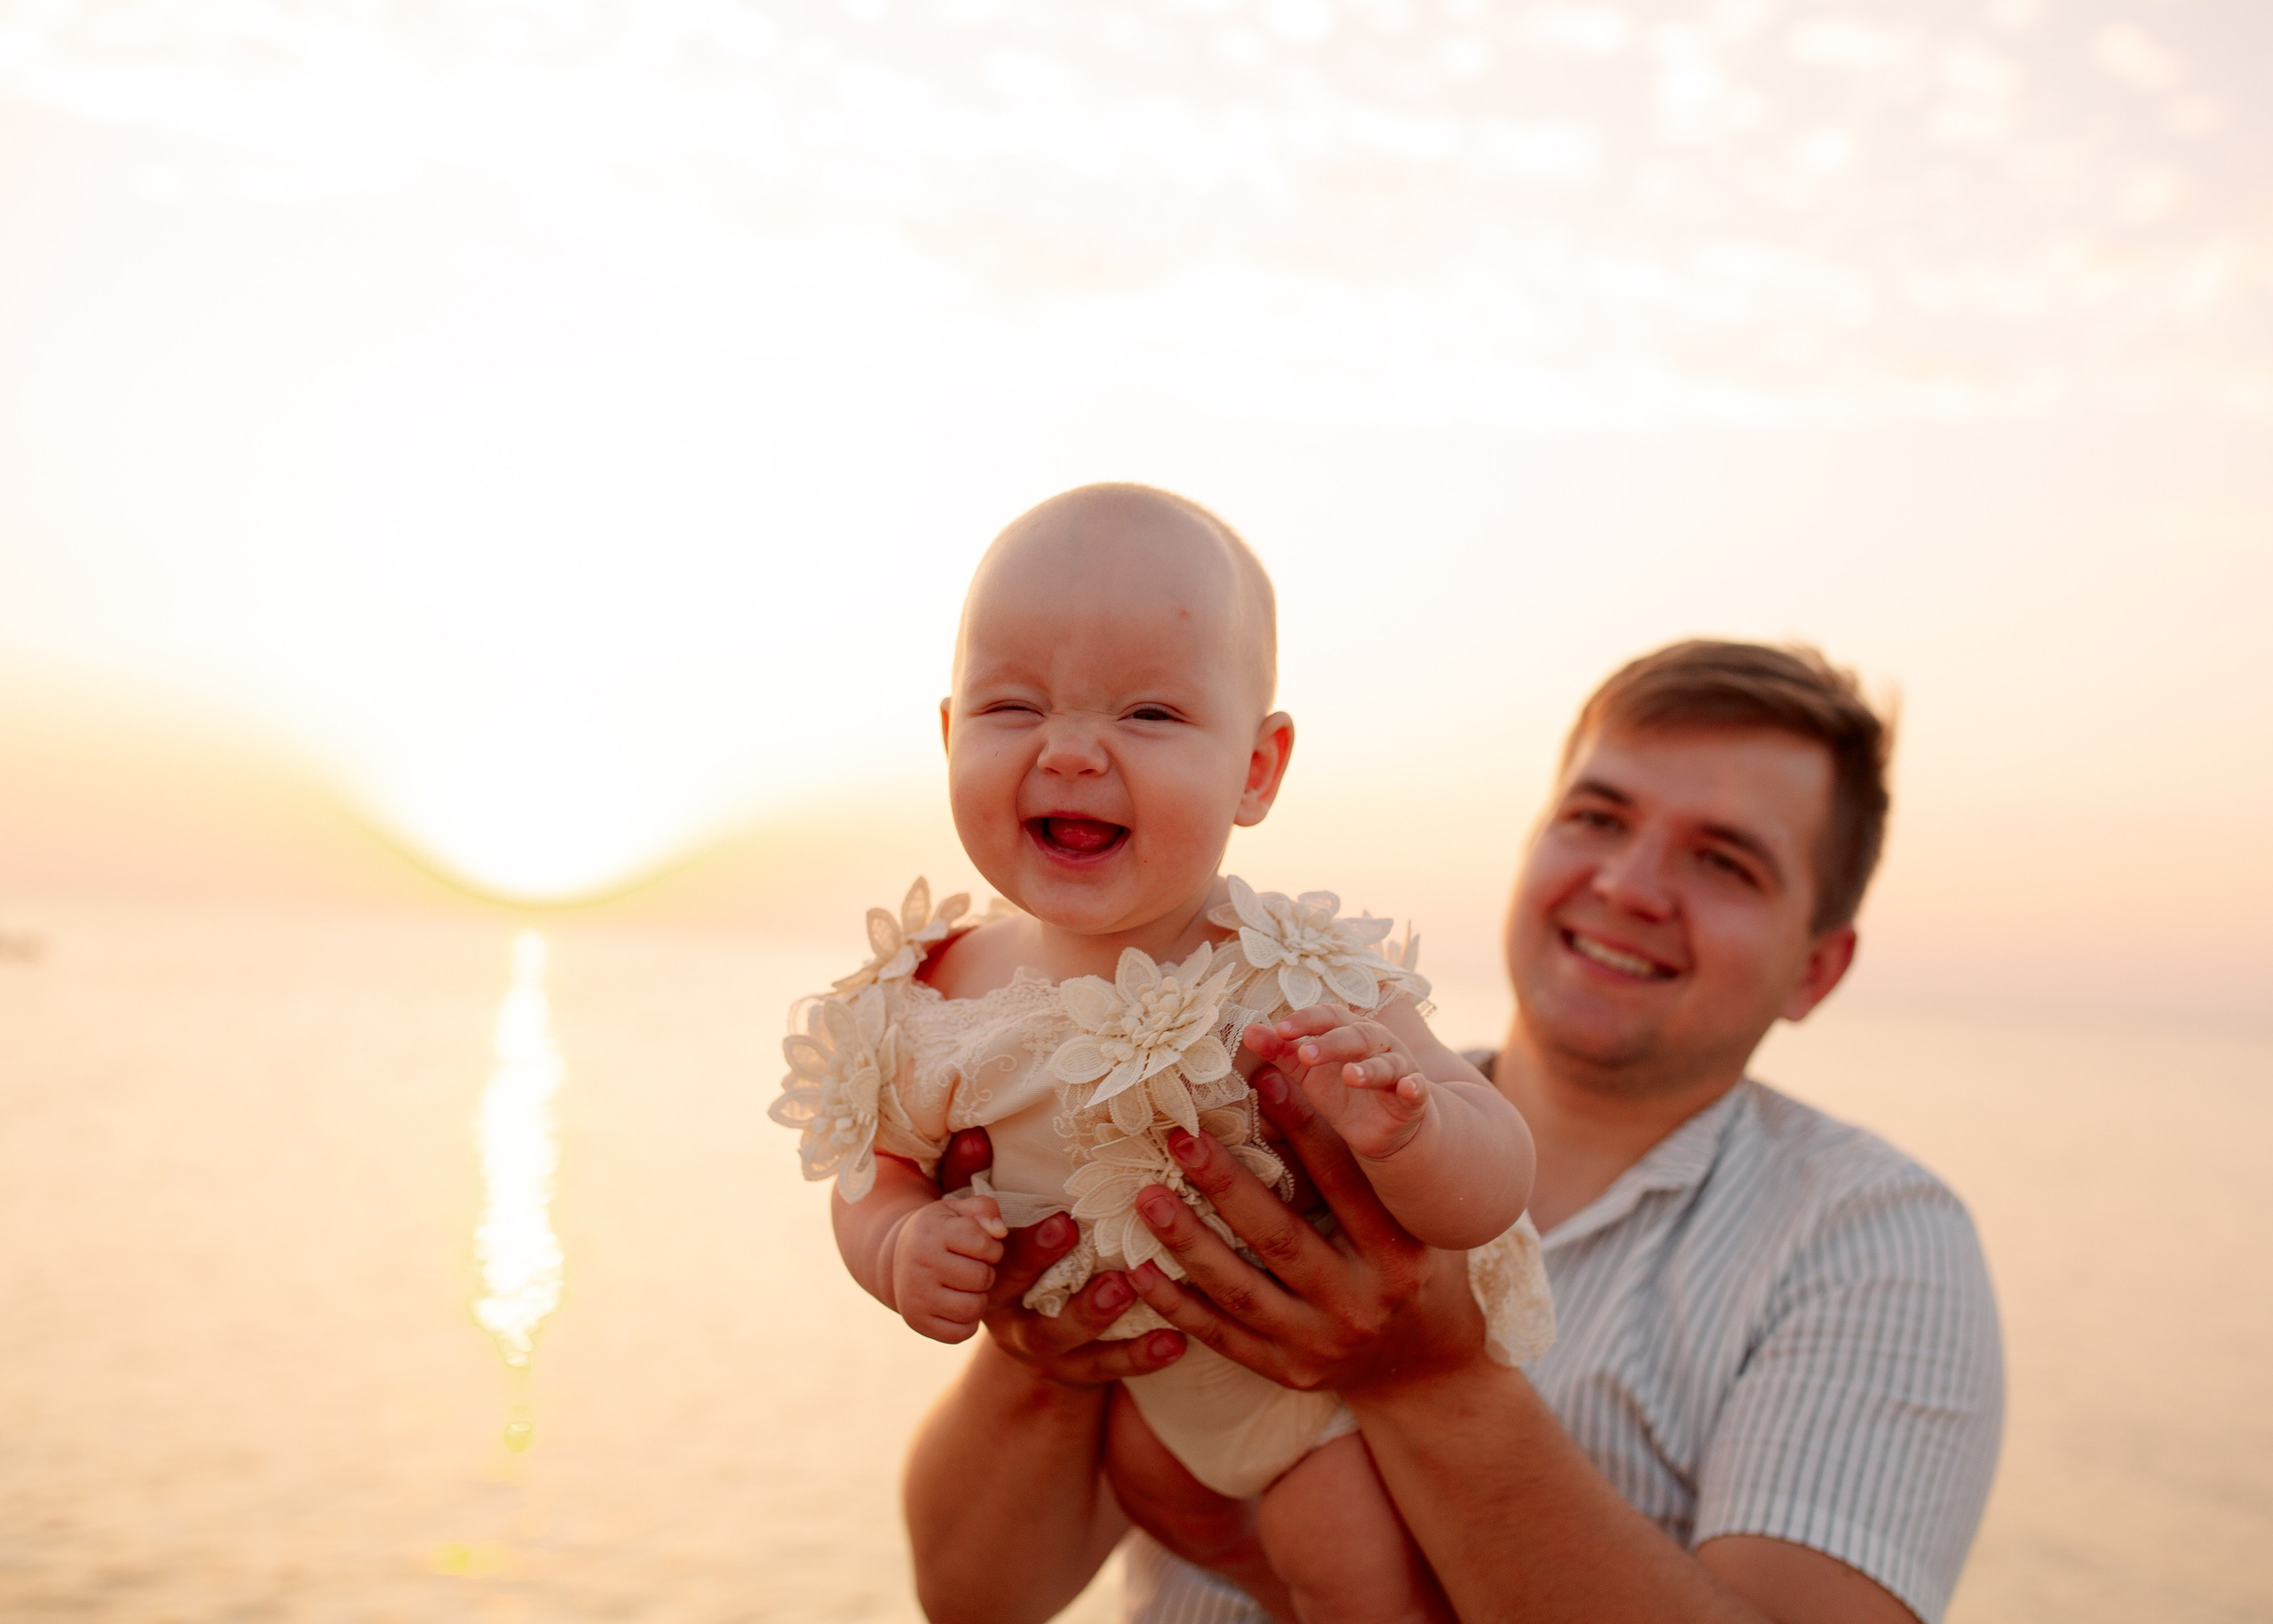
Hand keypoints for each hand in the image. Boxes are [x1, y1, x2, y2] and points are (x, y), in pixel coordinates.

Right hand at [892, 1194, 1009, 1342]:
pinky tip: (959, 1304)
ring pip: (972, 1308)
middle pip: (981, 1278)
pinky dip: (967, 1322)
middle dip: (986, 1273)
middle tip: (973, 1267)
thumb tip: (1000, 1231)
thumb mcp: (958, 1211)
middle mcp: (919, 1265)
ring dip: (979, 1298)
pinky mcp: (916, 1321)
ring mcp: (915, 1296)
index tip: (982, 1247)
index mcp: (931, 1232)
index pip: (983, 1244)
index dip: (992, 1247)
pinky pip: (960, 1333)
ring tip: (968, 1286)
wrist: (897, 1259)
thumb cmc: (939, 1232)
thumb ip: (984, 1209)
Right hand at [936, 1126, 1187, 1385]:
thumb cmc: (1009, 1254)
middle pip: (1018, 1294)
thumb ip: (973, 1178)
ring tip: (1128, 1288)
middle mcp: (1007, 1316)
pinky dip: (1140, 1358)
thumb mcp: (982, 1220)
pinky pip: (1104, 1370)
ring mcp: (1041, 1350)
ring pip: (1061, 1340)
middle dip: (1047, 1267)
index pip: (994, 1257)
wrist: (1020, 1331)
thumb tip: (974, 1130)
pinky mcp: (1074, 1372)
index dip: (1020, 1241)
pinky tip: (1176, 1342)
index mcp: (987, 1274)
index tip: (1059, 1218)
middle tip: (1080, 1236)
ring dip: (1094, 1315)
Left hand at [1123, 1066, 1485, 1396]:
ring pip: (1241, 1291)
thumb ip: (1370, 1173)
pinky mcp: (1287, 1370)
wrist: (1425, 1367)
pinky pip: (1221, 1337)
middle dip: (1225, 1184)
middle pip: (1280, 1238)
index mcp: (1398, 1256)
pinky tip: (1137, 1270)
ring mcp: (1320, 1343)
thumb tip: (1305, 1094)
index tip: (1263, 1080)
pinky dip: (1176, 1304)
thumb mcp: (1414, 1221)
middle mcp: (1360, 1303)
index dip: (1304, 1129)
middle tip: (1180, 1138)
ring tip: (1146, 1198)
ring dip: (1187, 1243)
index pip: (1344, 1183)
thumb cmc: (1415, 1268)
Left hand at [1244, 1006, 1431, 1161]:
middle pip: (1355, 1036)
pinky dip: (1413, 1087)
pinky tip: (1408, 1088)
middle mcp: (1377, 1043)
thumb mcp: (1309, 1073)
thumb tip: (1247, 1031)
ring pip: (1386, 1063)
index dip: (1306, 1021)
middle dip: (1331, 1043)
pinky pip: (1416, 1088)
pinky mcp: (1413, 1095)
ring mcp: (1398, 1068)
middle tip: (1305, 1054)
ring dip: (1369, 1068)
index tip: (1280, 1030)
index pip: (1328, 1017)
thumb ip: (1282, 1052)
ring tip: (1349, 1075)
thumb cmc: (1345, 1091)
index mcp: (1349, 1031)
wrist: (1387, 1126)